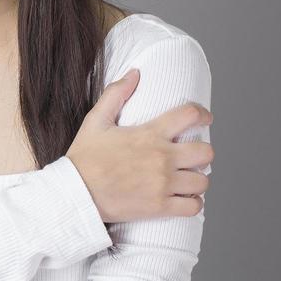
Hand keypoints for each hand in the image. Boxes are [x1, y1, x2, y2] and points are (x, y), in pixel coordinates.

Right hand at [65, 67, 213, 221]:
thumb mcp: (95, 120)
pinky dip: (193, 203)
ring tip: (188, 179)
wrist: (74, 193)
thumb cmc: (83, 159)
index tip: (205, 119)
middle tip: (193, 156)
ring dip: (198, 180)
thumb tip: (134, 73)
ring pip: (202, 181)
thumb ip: (116, 94)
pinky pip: (193, 206)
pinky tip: (184, 199)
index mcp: (150, 134)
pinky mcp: (159, 207)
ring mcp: (162, 184)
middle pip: (206, 152)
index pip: (190, 115)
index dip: (203, 114)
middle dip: (203, 153)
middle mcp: (161, 158)